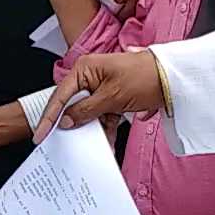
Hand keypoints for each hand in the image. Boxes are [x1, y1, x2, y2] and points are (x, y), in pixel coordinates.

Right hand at [33, 50, 164, 141]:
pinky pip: (102, 116)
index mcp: (86, 68)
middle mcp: (91, 76)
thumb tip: (66, 121)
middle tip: (64, 143)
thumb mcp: (111, 97)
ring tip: (92, 146)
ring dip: (92, 130)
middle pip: (72, 105)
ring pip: (88, 113)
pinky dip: (105, 129)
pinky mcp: (114, 98)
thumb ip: (86, 110)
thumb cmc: (145, 77)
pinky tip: (108, 142)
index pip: (61, 95)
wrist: (173, 78)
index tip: (41, 134)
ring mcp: (102, 87)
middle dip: (71, 124)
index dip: (49, 116)